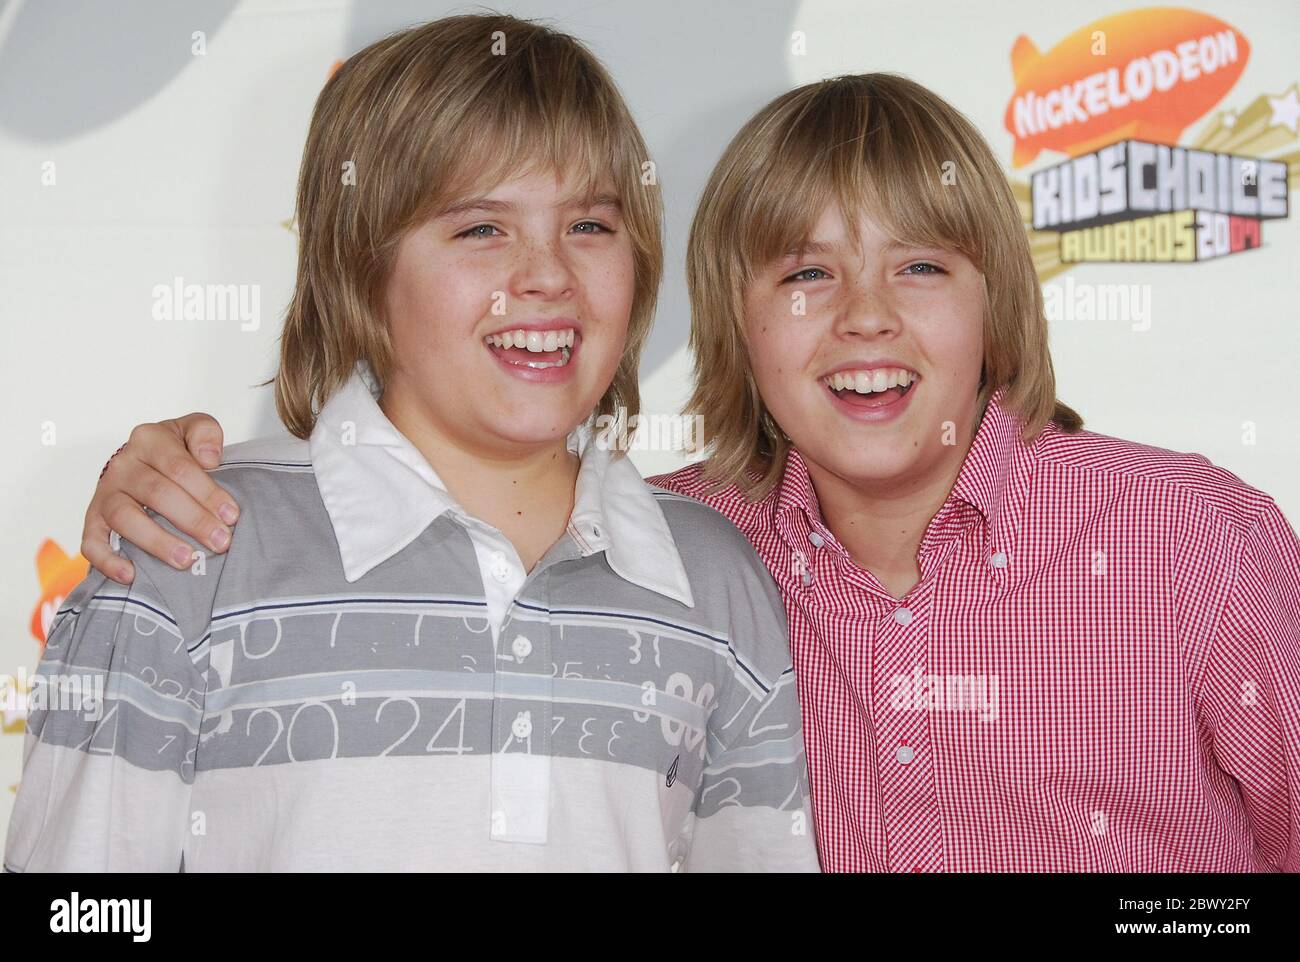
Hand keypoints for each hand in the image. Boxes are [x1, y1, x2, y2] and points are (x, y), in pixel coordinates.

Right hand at [82, 413, 238, 583]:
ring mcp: (104, 493)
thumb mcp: (195, 430)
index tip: (232, 516)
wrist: (143, 463)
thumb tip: (209, 458)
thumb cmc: (177, 452)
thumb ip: (205, 432)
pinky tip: (131, 576)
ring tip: (186, 560)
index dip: (208, 493)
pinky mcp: (92, 520)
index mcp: (149, 439)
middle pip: (157, 493)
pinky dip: (108, 560)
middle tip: (220, 542)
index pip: (179, 467)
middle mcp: (123, 465)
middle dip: (193, 521)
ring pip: (124, 518)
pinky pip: (91, 542)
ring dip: (157, 541)